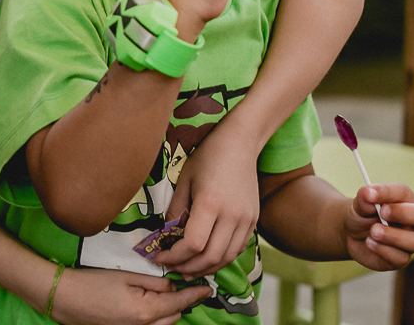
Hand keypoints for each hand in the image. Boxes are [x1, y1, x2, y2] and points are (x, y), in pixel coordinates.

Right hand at [50, 267, 209, 324]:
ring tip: (162, 293)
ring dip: (168, 310)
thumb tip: (173, 284)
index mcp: (145, 311)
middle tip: (179, 282)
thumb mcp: (126, 275)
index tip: (208, 289)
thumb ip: (154, 281)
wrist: (66, 299)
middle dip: (180, 300)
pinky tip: (148, 304)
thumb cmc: (93, 283)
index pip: (179, 302)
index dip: (195, 294)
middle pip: (174, 315)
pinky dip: (156, 318)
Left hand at [154, 129, 258, 278]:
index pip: (193, 244)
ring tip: (187, 269)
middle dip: (188, 267)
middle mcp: (232, 215)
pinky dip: (221, 259)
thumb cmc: (207, 157)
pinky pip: (237, 249)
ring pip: (226, 257)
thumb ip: (176, 210)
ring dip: (205, 268)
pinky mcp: (253, 221)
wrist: (240, 144)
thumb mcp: (184, 180)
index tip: (160, 257)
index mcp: (210, 203)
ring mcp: (246, 220)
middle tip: (172, 268)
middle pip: (210, 257)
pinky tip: (206, 258)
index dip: (175, 256)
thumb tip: (167, 236)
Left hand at [344, 184, 413, 270]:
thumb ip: (364, 198)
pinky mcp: (401, 259)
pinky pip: (401, 258)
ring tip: (373, 232)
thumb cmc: (361, 215)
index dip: (387, 193)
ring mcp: (410, 242)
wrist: (350, 235)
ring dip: (394, 236)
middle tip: (382, 212)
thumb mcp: (358, 204)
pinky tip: (369, 243)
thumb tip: (368, 192)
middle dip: (404, 213)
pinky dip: (383, 250)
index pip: (404, 193)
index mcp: (406, 201)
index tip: (369, 194)